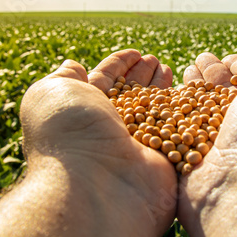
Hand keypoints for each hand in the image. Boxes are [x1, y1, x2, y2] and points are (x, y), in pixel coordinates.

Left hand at [20, 49, 176, 236]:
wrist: (97, 184)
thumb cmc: (70, 133)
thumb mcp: (50, 93)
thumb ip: (62, 77)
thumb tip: (73, 65)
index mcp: (83, 110)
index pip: (104, 80)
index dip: (119, 64)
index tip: (136, 52)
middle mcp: (108, 126)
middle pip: (130, 93)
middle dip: (142, 74)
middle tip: (154, 59)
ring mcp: (135, 142)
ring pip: (152, 109)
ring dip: (160, 88)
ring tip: (168, 68)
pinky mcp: (160, 156)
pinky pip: (173, 128)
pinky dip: (180, 111)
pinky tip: (186, 95)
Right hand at [177, 51, 236, 236]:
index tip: (226, 58)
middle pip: (227, 93)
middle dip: (213, 73)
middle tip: (200, 59)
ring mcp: (221, 145)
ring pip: (203, 109)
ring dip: (194, 88)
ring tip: (186, 71)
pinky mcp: (193, 158)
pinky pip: (181, 129)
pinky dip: (174, 112)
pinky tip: (167, 96)